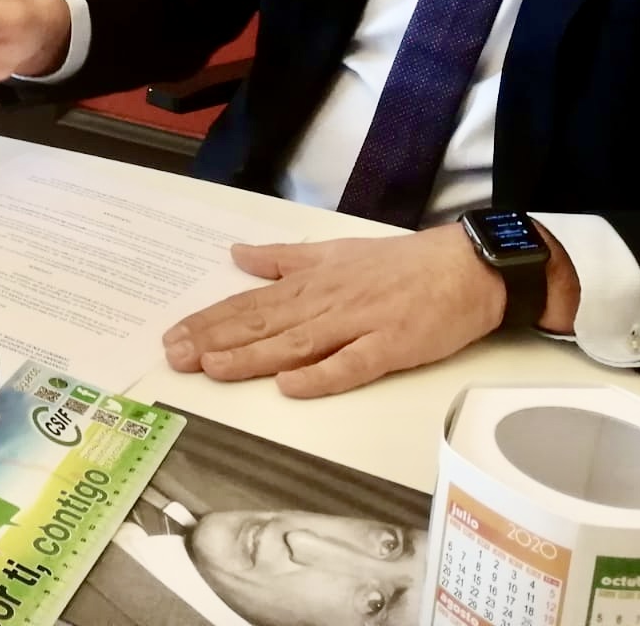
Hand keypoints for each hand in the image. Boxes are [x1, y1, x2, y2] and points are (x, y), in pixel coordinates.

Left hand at [161, 226, 514, 396]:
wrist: (465, 268)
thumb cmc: (398, 264)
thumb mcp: (333, 251)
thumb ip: (283, 259)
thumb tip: (238, 255)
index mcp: (311, 282)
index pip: (250, 304)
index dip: (211, 321)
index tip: (174, 336)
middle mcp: (326, 302)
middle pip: (262, 323)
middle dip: (215, 339)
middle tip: (175, 356)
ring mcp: (358, 324)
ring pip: (296, 343)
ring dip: (252, 357)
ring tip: (213, 368)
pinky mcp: (391, 346)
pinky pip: (351, 364)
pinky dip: (321, 375)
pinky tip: (290, 386)